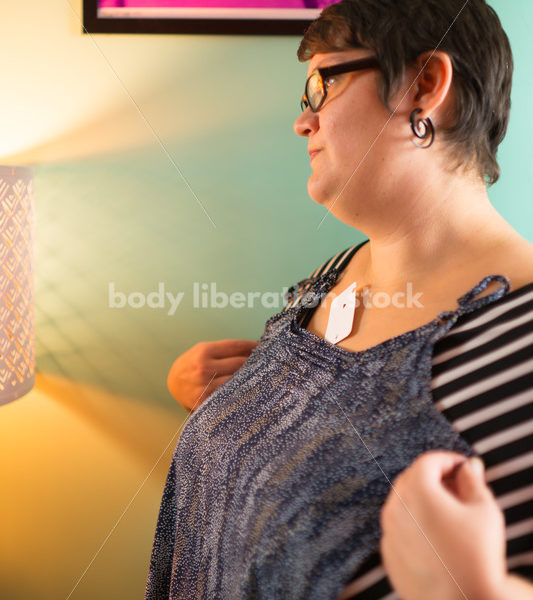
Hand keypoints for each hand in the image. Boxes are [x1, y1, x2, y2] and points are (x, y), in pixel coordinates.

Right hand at [167, 339, 257, 411]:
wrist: (173, 384)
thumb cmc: (192, 364)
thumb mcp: (203, 350)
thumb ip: (225, 350)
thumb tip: (253, 349)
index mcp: (204, 351)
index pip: (237, 346)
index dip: (253, 346)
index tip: (264, 347)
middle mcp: (204, 368)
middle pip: (240, 363)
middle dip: (255, 362)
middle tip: (266, 362)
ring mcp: (205, 386)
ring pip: (238, 381)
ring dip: (250, 378)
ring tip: (260, 375)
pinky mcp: (206, 402)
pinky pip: (230, 395)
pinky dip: (241, 391)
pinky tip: (248, 389)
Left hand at [380, 451, 507, 599]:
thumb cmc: (476, 555)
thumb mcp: (483, 509)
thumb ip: (472, 481)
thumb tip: (468, 467)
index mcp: (416, 489)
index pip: (428, 461)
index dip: (448, 460)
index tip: (463, 467)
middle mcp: (395, 506)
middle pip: (412, 478)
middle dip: (434, 477)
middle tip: (458, 487)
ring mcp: (388, 530)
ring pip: (402, 503)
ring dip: (422, 500)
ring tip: (450, 513)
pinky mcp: (387, 552)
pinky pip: (398, 528)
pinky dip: (413, 523)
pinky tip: (435, 535)